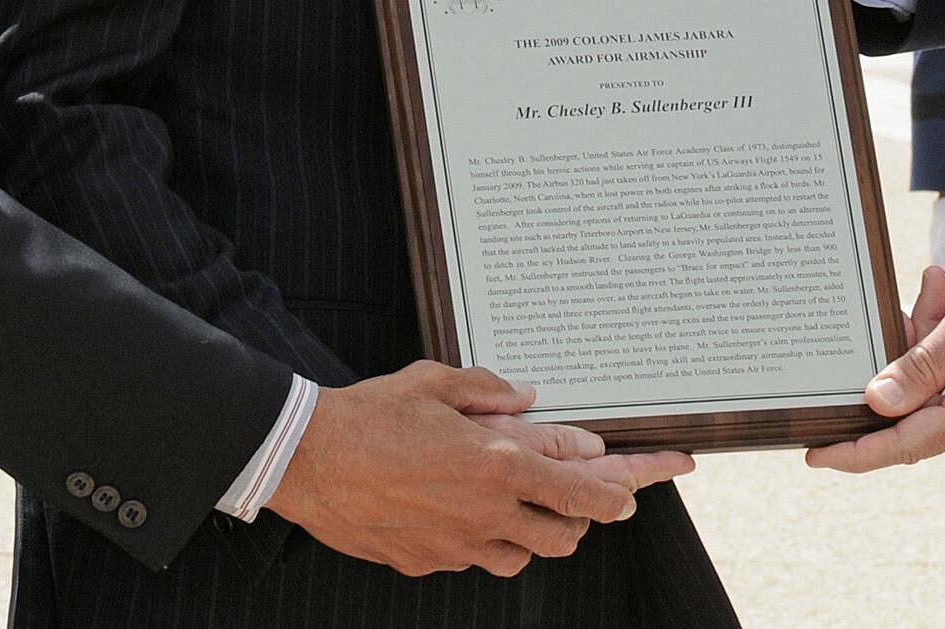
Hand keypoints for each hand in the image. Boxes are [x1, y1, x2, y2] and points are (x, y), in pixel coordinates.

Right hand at [267, 362, 690, 577]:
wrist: (307, 460)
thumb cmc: (372, 414)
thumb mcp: (437, 382)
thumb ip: (491, 391)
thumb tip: (527, 398)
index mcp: (498, 463)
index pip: (581, 492)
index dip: (619, 494)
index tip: (637, 492)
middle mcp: (486, 512)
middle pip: (564, 535)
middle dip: (578, 518)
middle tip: (572, 496)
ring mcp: (457, 544)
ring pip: (523, 556)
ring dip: (532, 534)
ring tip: (517, 505)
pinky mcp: (426, 562)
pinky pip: (473, 560)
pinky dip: (482, 542)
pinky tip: (460, 514)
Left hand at [805, 261, 944, 472]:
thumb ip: (923, 363)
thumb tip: (877, 402)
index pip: (905, 445)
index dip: (856, 452)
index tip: (816, 454)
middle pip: (914, 411)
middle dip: (900, 362)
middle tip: (916, 305)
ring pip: (930, 396)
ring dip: (923, 348)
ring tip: (942, 296)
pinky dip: (940, 354)